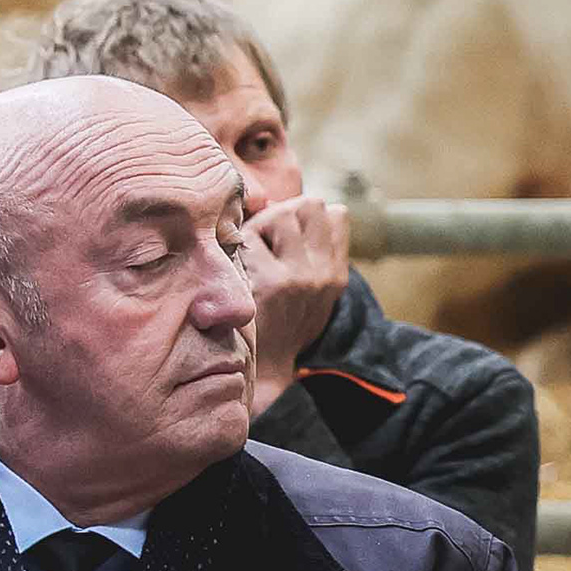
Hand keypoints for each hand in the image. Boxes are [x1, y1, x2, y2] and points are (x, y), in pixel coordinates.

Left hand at [237, 194, 350, 410]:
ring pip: (281, 214)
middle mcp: (322, 272)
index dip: (305, 215)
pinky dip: (238, 243)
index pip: (336, 214)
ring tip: (249, 251)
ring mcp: (296, 276)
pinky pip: (249, 235)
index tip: (285, 233)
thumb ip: (316, 252)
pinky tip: (234, 265)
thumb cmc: (282, 320)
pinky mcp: (267, 281)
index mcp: (336, 272)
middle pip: (308, 205)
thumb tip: (312, 204)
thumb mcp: (315, 291)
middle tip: (263, 239)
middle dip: (282, 213)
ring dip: (259, 224)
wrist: (265, 367)